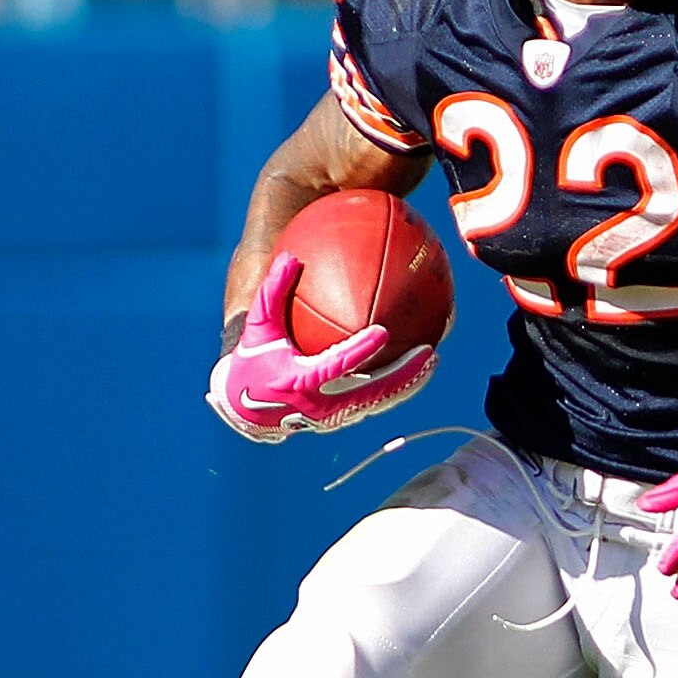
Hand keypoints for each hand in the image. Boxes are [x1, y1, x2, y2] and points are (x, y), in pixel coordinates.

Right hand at [207, 254, 434, 441]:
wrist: (244, 409)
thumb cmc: (253, 360)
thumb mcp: (258, 328)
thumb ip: (272, 293)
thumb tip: (290, 257)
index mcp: (299, 380)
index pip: (336, 366)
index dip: (359, 350)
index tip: (383, 332)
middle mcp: (320, 405)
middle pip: (371, 392)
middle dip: (403, 375)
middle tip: (429, 351)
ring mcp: (333, 417)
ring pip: (379, 402)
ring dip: (408, 384)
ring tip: (433, 361)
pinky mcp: (342, 420)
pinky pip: (375, 403)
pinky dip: (398, 387)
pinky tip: (418, 368)